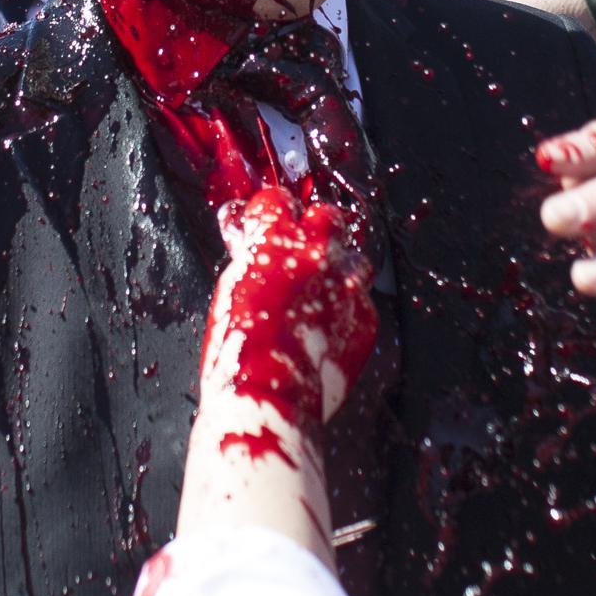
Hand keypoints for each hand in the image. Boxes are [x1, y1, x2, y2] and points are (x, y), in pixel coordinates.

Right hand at [202, 186, 378, 430]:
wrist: (270, 396)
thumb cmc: (238, 350)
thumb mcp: (229, 290)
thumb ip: (248, 257)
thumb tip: (247, 240)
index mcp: (274, 238)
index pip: (276, 199)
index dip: (269, 213)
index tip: (264, 224)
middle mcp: (317, 251)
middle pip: (325, 217)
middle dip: (312, 230)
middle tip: (298, 251)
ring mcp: (346, 284)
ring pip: (353, 257)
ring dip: (337, 267)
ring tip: (319, 290)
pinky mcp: (366, 317)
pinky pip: (361, 301)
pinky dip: (346, 310)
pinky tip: (328, 328)